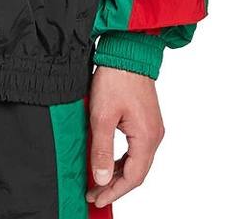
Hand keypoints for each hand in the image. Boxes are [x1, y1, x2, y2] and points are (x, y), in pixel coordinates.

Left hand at [86, 65, 164, 207]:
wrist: (128, 51)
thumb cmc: (116, 78)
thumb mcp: (101, 116)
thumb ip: (102, 149)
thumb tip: (101, 178)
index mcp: (146, 138)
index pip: (133, 177)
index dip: (114, 191)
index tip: (97, 198)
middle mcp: (154, 135)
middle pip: (137, 172)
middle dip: (115, 185)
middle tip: (94, 193)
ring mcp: (152, 127)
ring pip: (136, 161)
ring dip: (118, 172)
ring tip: (98, 180)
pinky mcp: (146, 120)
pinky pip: (136, 148)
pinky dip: (122, 159)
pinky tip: (108, 160)